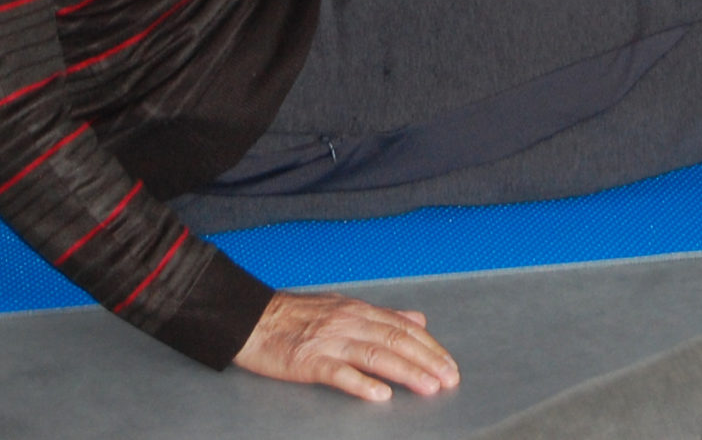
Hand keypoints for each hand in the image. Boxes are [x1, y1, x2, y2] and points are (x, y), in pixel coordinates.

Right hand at [233, 290, 458, 402]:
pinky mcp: (309, 361)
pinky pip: (339, 373)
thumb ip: (382, 315)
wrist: (252, 319)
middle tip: (449, 379)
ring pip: (375, 355)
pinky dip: (362, 384)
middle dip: (426, 361)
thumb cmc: (296, 315)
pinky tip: (380, 395)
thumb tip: (418, 319)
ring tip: (427, 387)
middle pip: (395, 341)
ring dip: (405, 372)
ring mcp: (329, 341)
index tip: (449, 365)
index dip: (429, 347)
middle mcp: (348, 322)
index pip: (403, 328)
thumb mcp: (343, 306)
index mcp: (358, 310)